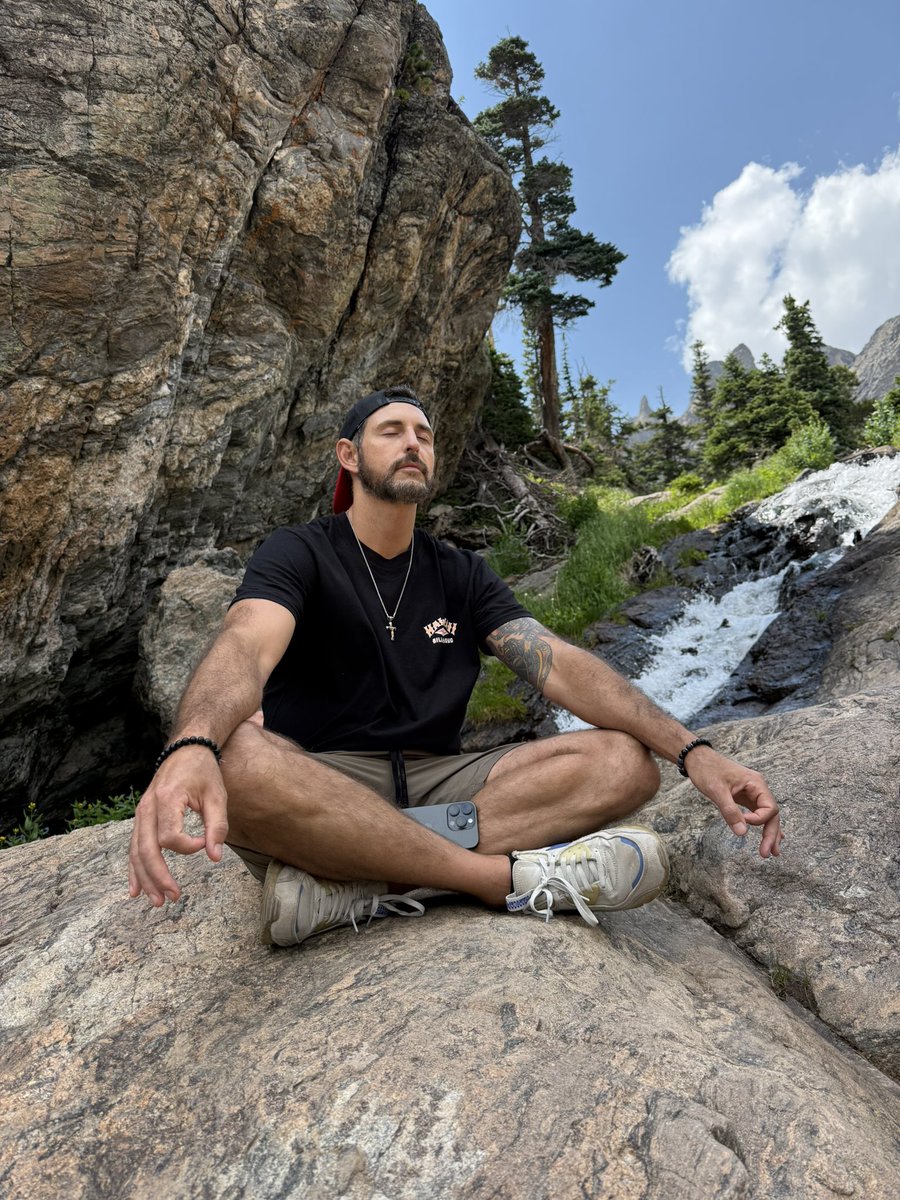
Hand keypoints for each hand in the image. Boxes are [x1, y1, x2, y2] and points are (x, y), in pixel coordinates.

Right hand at [127, 747, 228, 905]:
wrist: (186, 749)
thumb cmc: (203, 772)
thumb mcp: (217, 795)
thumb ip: (217, 826)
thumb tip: (215, 857)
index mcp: (167, 799)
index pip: (169, 836)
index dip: (187, 847)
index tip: (203, 844)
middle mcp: (148, 807)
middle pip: (146, 850)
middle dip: (158, 877)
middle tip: (173, 897)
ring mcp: (141, 813)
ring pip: (136, 852)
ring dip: (146, 879)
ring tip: (157, 902)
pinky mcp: (142, 817)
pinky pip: (133, 846)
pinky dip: (135, 869)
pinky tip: (136, 890)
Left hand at [685, 747, 782, 858]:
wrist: (697, 759)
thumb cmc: (707, 770)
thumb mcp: (717, 791)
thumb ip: (730, 811)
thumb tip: (742, 833)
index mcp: (756, 783)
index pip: (769, 807)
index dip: (760, 819)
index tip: (744, 822)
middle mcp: (758, 788)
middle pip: (772, 814)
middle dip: (770, 834)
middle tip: (766, 854)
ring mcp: (752, 793)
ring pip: (766, 816)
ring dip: (769, 833)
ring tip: (771, 853)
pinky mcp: (745, 797)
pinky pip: (758, 813)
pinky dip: (762, 825)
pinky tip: (768, 838)